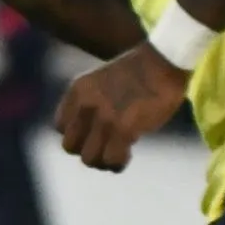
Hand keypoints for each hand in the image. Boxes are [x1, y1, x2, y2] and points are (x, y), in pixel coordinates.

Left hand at [52, 42, 187, 170]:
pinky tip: (128, 155)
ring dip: (104, 161)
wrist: (164, 60)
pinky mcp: (123, 128)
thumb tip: (93, 136)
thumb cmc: (141, 72)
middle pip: (70, 146)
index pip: (60, 127)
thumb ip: (92, 104)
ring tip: (119, 153)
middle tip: (107, 148)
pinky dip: (118, 163)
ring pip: (89, 158)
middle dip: (88, 151)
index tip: (96, 134)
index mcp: (78, 90)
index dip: (78, 135)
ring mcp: (104, 117)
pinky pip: (112, 159)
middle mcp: (85, 104)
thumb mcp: (103, 82)